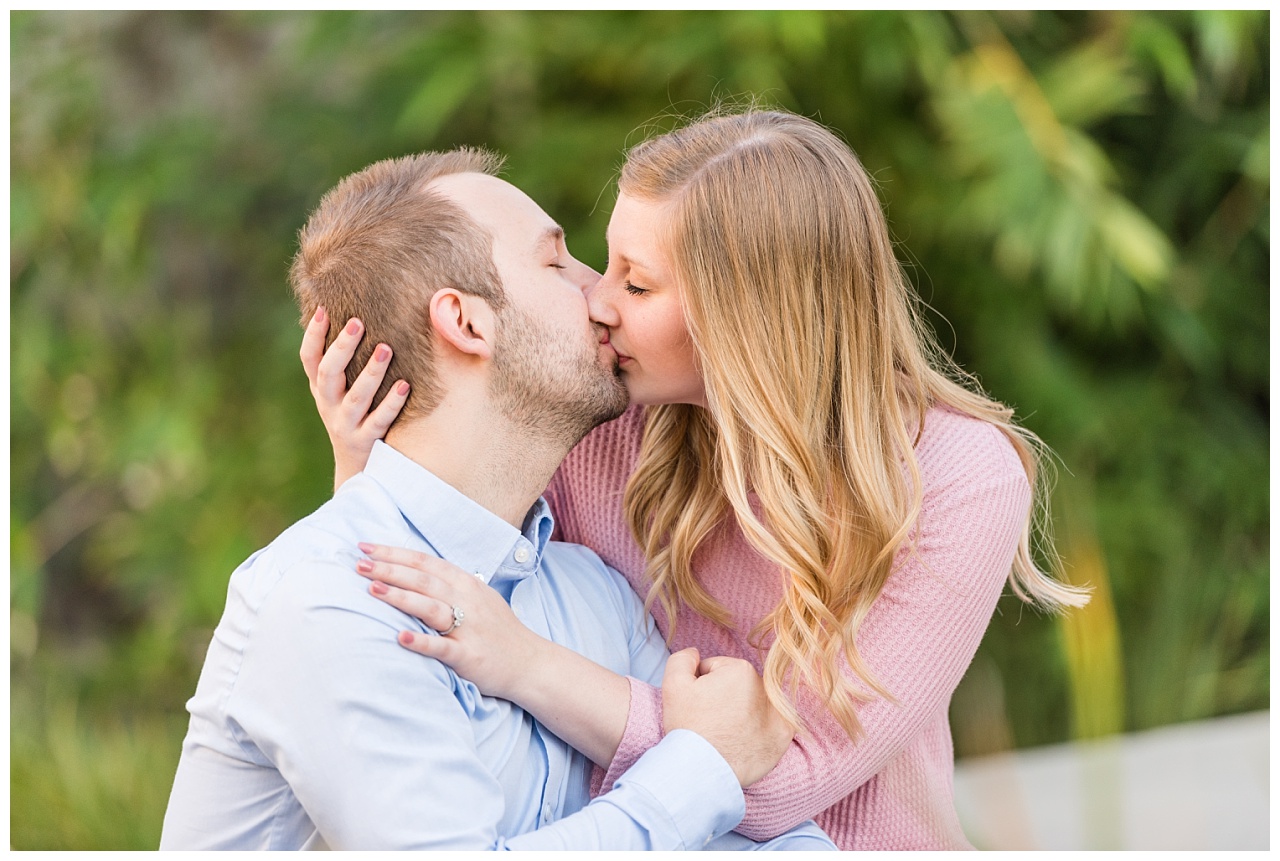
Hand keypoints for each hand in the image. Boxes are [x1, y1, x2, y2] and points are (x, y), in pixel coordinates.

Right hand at [300, 306, 409, 489]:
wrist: (360, 471)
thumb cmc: (356, 419)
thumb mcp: (342, 394)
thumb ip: (346, 365)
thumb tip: (359, 319)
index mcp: (321, 390)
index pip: (309, 360)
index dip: (314, 336)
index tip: (324, 310)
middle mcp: (329, 405)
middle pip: (329, 374)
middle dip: (342, 347)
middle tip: (358, 322)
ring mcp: (346, 425)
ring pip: (355, 397)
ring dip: (370, 372)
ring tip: (386, 349)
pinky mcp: (366, 442)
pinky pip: (379, 421)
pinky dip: (391, 403)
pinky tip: (404, 385)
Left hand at [355, 542, 542, 700]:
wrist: (529, 662)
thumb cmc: (497, 629)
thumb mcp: (478, 597)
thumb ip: (449, 584)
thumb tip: (413, 570)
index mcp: (466, 583)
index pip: (425, 562)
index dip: (394, 553)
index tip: (365, 547)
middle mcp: (467, 600)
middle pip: (423, 580)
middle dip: (389, 570)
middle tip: (358, 564)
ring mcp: (469, 628)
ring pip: (430, 607)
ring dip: (400, 597)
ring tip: (371, 590)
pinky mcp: (468, 655)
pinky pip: (442, 647)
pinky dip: (421, 642)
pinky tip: (399, 637)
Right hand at [661, 648, 794, 787]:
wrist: (703, 772)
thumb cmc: (688, 728)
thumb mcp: (673, 685)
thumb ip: (683, 658)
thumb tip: (695, 653)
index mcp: (741, 670)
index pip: (717, 670)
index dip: (701, 687)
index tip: (698, 707)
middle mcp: (766, 688)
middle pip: (736, 686)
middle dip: (723, 697)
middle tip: (709, 721)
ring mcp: (778, 714)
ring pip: (752, 704)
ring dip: (741, 712)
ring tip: (724, 733)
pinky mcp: (783, 737)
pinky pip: (768, 725)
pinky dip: (757, 730)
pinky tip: (742, 741)